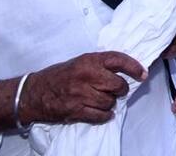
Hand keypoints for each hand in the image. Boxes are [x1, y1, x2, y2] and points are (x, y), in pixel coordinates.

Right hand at [18, 51, 145, 125]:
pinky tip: (103, 112)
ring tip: (104, 100)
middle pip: (117, 84)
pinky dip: (105, 115)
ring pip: (110, 101)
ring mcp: (80, 94)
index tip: (142, 74)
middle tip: (117, 90)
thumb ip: (100, 64)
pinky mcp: (75, 110)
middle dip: (121, 89)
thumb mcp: (80, 62)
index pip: (118, 60)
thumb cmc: (60, 75)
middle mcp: (86, 76)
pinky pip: (100, 115)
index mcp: (88, 61)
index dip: (134, 67)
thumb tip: (126, 70)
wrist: (33, 92)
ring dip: (111, 103)